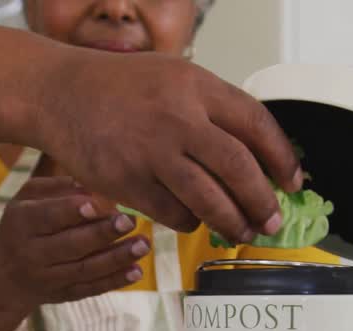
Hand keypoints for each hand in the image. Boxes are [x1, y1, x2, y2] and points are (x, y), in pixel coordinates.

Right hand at [0, 176, 149, 316]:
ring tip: (143, 245)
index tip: (96, 204)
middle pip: (70, 245)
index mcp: (22, 223)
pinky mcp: (62, 295)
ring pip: (84, 269)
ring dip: (116, 258)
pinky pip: (90, 288)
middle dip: (101, 234)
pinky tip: (136, 271)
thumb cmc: (21, 226)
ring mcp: (48, 278)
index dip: (70, 211)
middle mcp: (32, 253)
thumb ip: (53, 188)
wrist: (2, 277)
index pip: (47, 217)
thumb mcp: (25, 200)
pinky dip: (114, 281)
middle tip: (130, 220)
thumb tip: (89, 184)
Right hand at [31, 51, 303, 244]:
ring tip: (243, 232)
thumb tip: (258, 151)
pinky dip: (190, 222)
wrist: (60, 95)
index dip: (282, 158)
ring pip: (209, 199)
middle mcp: (177, 118)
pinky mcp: (127, 181)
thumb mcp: (175, 77)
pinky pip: (173, 213)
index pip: (256, 124)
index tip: (292, 181)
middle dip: (262, 201)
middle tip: (271, 221)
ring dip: (232, 222)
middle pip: (238, 168)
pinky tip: (193, 220)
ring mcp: (150, 152)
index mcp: (196, 86)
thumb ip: (213, 107)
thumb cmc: (120, 87)